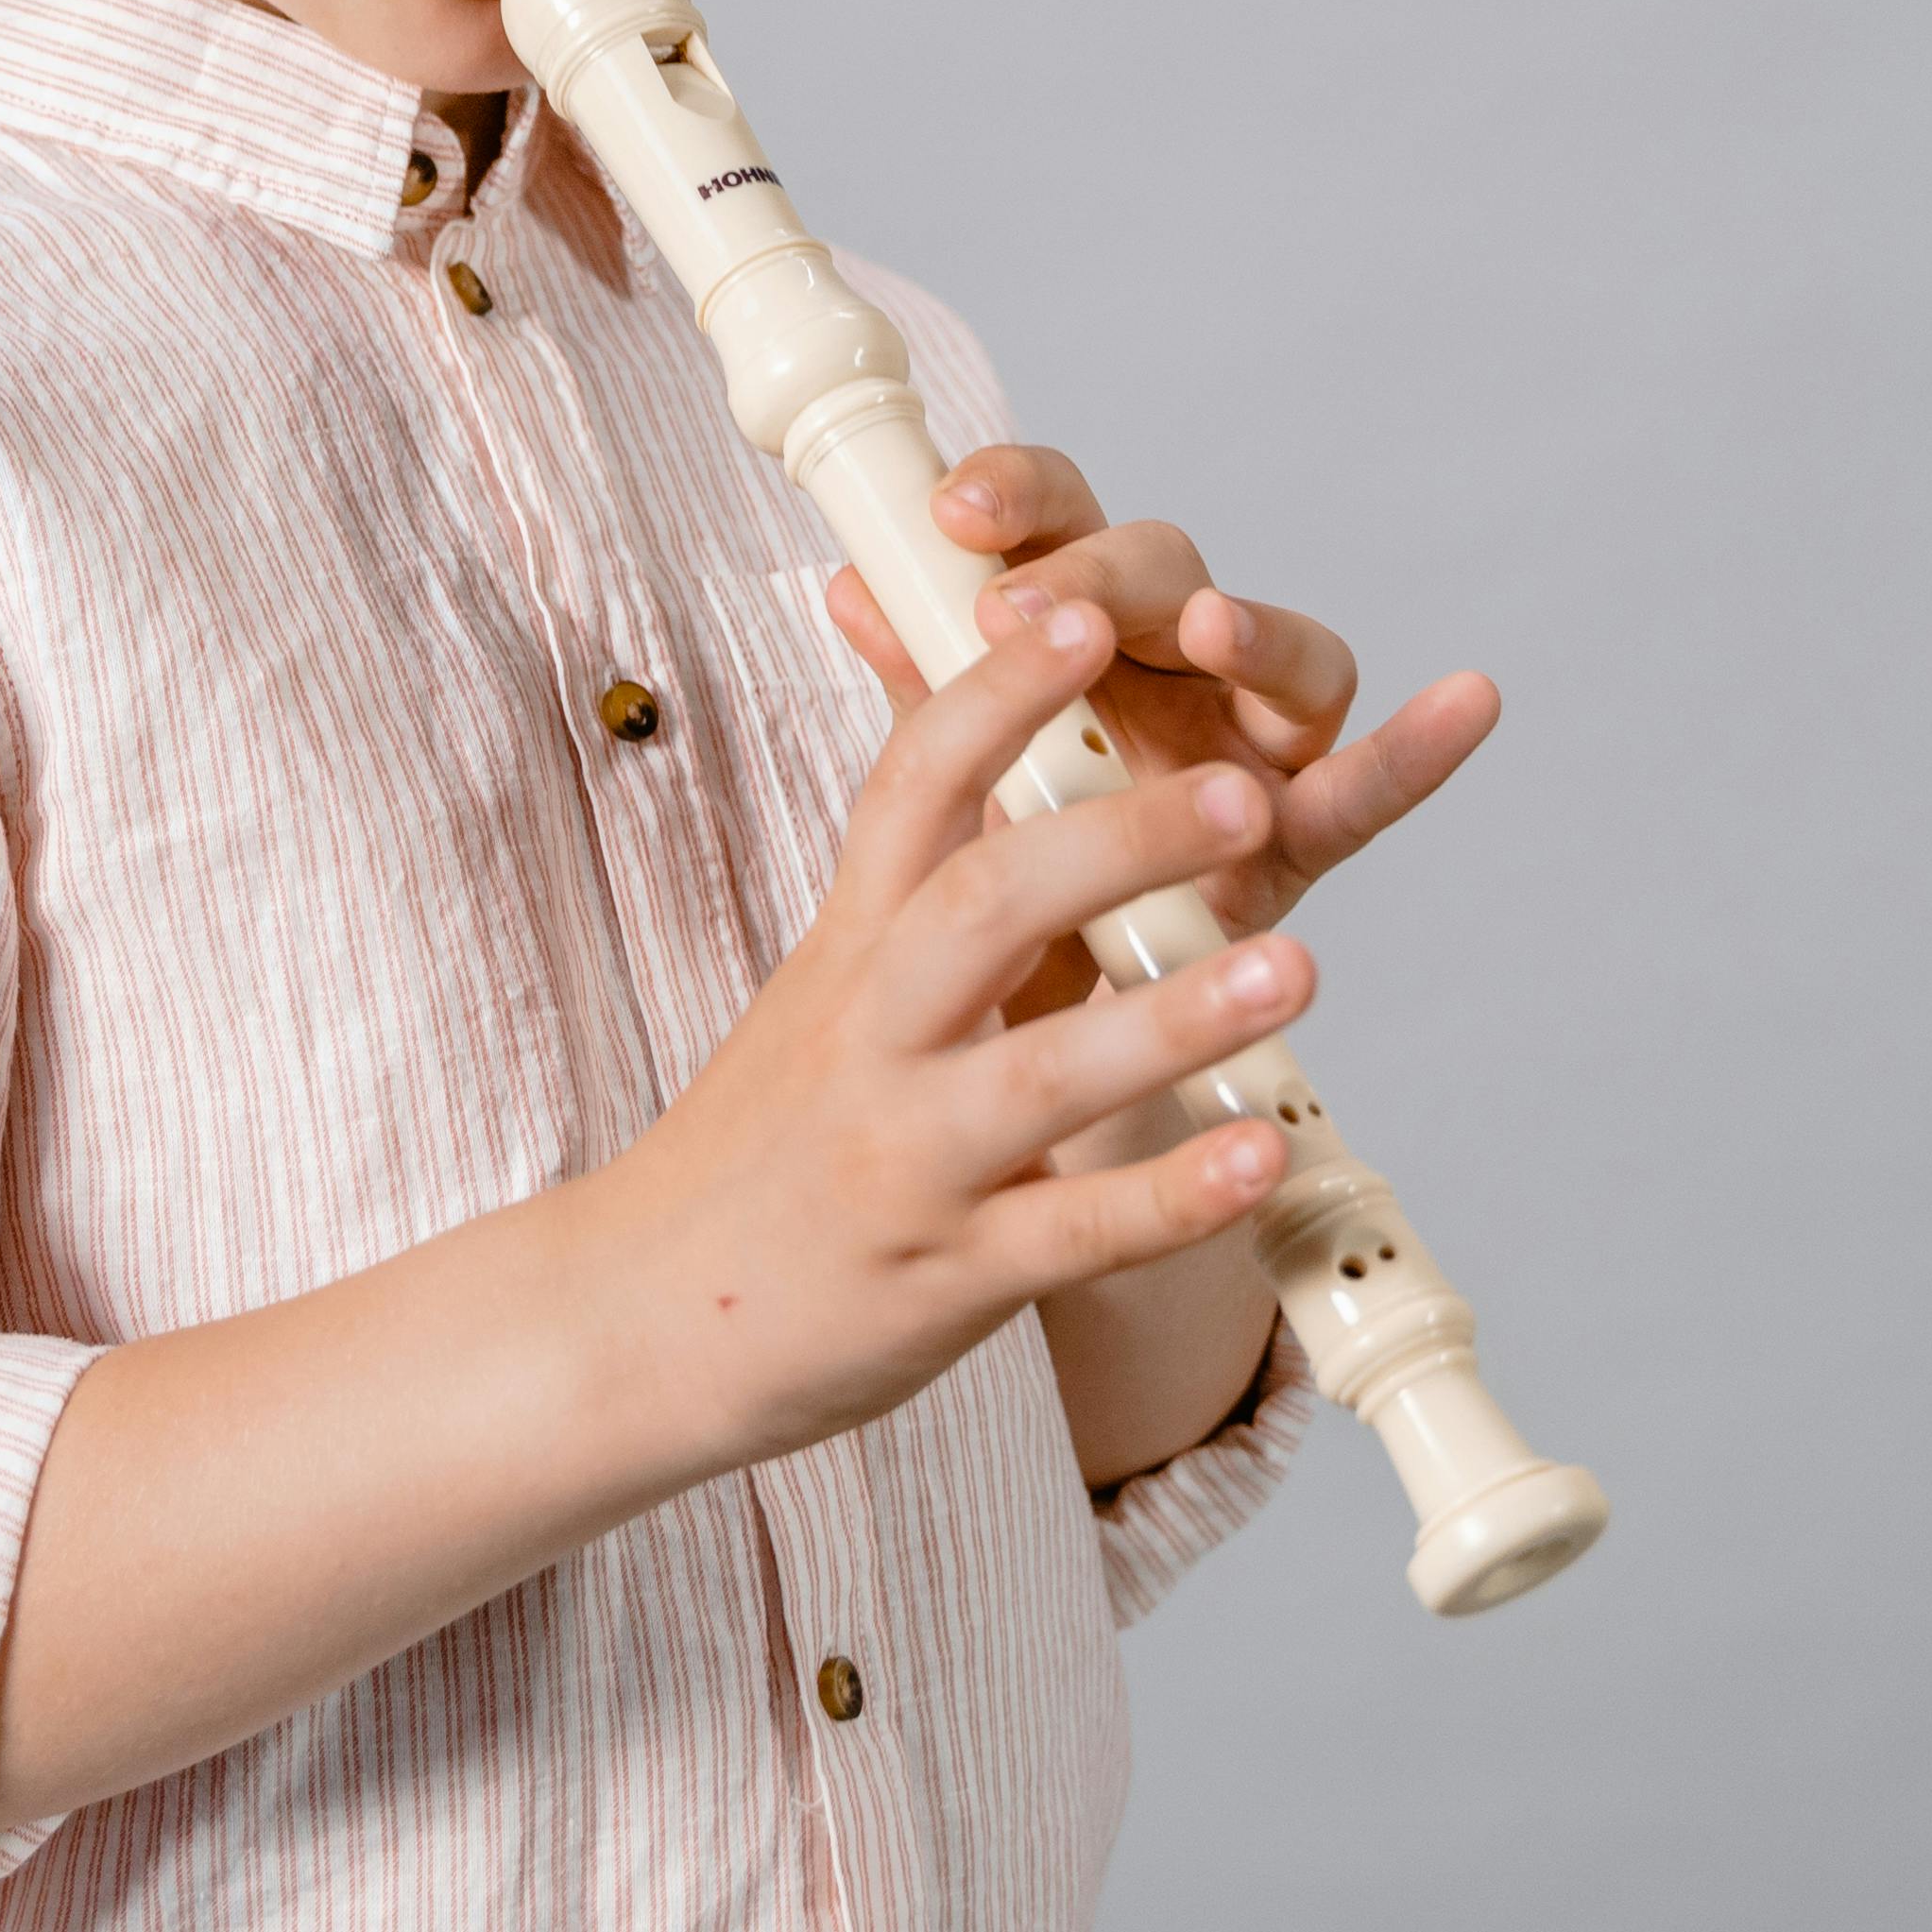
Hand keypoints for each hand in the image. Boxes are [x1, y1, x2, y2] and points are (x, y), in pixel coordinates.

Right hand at [557, 593, 1318, 1469]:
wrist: (635, 1316)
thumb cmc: (759, 1141)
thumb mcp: (818, 984)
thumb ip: (901, 869)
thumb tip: (915, 716)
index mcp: (851, 946)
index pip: (913, 786)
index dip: (995, 693)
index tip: (1081, 615)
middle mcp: (872, 1036)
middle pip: (987, 906)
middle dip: (1120, 840)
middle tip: (1243, 793)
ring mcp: (906, 1158)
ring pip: (1040, 1074)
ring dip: (1173, 1018)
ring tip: (1296, 967)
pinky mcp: (946, 1277)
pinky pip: (1071, 1235)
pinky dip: (1170, 1197)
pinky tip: (1259, 1157)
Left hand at [821, 444, 1499, 1014]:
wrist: (1026, 1023)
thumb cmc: (997, 868)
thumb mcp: (949, 783)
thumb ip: (927, 686)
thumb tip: (851, 583)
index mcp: (1071, 624)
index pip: (1054, 520)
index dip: (1015, 497)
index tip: (952, 508)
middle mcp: (1172, 660)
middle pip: (1158, 570)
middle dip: (1094, 576)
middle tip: (1021, 607)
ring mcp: (1249, 737)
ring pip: (1277, 651)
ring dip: (1245, 628)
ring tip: (1202, 627)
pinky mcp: (1300, 829)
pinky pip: (1365, 788)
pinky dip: (1421, 748)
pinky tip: (1469, 699)